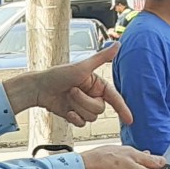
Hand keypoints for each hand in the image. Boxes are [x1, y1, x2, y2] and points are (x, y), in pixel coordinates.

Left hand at [4, 44, 131, 126]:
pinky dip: (74, 118)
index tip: (130, 119)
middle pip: (99, 109)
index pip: (114, 98)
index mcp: (97, 85)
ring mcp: (83, 106)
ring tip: (67, 97)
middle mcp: (92, 96)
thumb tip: (117, 45)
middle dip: (85, 101)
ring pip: (91, 117)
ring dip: (77, 107)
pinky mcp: (75, 115)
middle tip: (72, 91)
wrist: (39, 89)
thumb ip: (101, 58)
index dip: (123, 108)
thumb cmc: (58, 74)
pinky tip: (67, 111)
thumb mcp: (82, 66)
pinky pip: (82, 123)